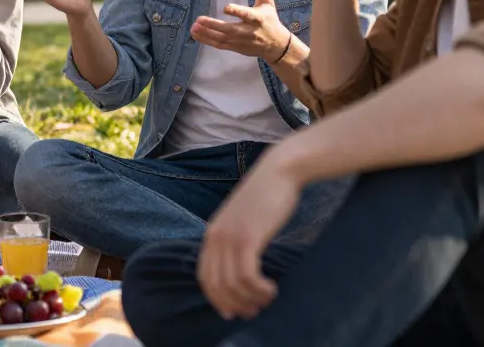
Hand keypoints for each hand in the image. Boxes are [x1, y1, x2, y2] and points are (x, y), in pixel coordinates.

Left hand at [191, 0, 289, 60]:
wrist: (276, 45)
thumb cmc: (270, 20)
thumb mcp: (267, 2)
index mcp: (257, 18)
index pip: (246, 14)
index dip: (236, 11)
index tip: (225, 7)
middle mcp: (248, 31)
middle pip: (229, 29)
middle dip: (213, 25)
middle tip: (199, 19)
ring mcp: (240, 41)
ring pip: (222, 38)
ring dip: (206, 33)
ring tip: (193, 27)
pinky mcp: (235, 47)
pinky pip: (219, 45)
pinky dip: (207, 40)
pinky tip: (196, 34)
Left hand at [198, 157, 299, 318]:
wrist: (279, 172)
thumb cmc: (267, 198)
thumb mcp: (245, 222)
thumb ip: (238, 241)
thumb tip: (242, 268)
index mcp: (211, 234)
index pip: (205, 277)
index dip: (217, 299)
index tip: (232, 312)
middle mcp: (215, 237)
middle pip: (216, 285)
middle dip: (235, 304)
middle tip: (254, 311)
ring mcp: (229, 237)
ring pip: (232, 285)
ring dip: (250, 299)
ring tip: (268, 299)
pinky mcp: (247, 238)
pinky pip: (247, 276)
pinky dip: (259, 289)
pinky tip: (272, 289)